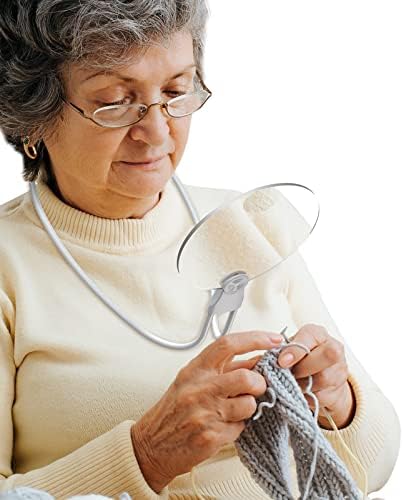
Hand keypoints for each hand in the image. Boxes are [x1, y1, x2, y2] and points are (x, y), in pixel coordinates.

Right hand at [130, 330, 283, 491]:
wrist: (152, 444)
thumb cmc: (173, 410)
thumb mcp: (192, 381)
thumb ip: (223, 369)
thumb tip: (257, 359)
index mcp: (195, 369)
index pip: (228, 344)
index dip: (255, 338)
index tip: (273, 339)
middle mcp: (199, 388)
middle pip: (246, 377)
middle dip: (259, 383)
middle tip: (255, 388)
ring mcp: (205, 413)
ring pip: (249, 404)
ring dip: (248, 408)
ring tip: (233, 411)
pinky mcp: (211, 436)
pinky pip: (241, 428)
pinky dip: (237, 427)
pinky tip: (222, 426)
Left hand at [277, 324, 355, 429]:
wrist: (320, 380)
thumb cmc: (301, 360)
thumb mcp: (290, 349)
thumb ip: (281, 351)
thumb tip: (269, 359)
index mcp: (318, 334)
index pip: (311, 336)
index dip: (296, 350)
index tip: (282, 361)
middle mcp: (333, 348)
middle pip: (327, 354)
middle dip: (303, 367)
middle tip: (290, 374)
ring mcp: (340, 370)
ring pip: (324, 377)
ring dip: (303, 383)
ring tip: (292, 383)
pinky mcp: (339, 390)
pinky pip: (322, 396)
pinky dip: (307, 397)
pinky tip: (300, 394)